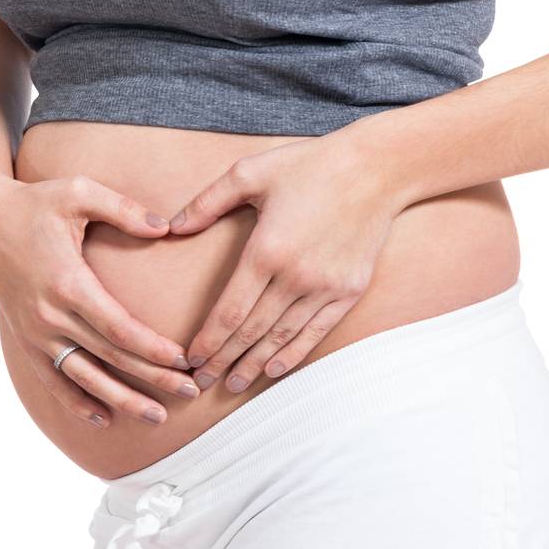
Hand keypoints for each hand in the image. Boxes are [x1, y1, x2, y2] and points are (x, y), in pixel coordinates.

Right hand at [0, 174, 200, 428]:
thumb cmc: (38, 202)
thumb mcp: (80, 192)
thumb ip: (124, 209)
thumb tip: (166, 227)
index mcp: (67, 282)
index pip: (117, 328)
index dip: (152, 349)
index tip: (183, 359)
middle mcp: (50, 315)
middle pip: (109, 358)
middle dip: (152, 378)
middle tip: (190, 392)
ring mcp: (36, 332)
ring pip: (83, 378)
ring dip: (121, 400)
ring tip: (157, 417)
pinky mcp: (26, 340)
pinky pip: (53, 380)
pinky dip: (77, 402)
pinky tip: (103, 418)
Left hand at [167, 138, 399, 391]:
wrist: (376, 168)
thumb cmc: (309, 164)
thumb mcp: (250, 171)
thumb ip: (208, 201)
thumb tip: (173, 227)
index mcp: (266, 249)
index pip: (229, 312)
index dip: (207, 342)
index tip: (190, 358)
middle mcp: (296, 276)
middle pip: (251, 332)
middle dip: (223, 361)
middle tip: (200, 383)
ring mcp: (326, 286)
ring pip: (282, 338)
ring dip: (254, 364)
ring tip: (233, 384)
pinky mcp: (349, 290)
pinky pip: (316, 331)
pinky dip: (294, 353)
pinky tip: (274, 368)